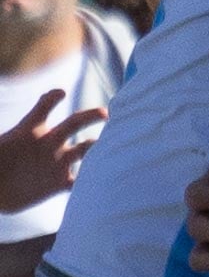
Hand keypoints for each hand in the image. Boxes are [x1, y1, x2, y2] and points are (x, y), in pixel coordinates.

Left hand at [0, 89, 106, 212]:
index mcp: (30, 131)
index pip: (43, 108)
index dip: (51, 99)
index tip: (60, 93)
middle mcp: (49, 143)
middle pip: (74, 123)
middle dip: (90, 116)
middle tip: (104, 113)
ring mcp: (57, 162)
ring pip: (85, 149)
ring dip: (97, 148)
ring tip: (111, 149)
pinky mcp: (60, 183)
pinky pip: (81, 181)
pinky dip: (92, 181)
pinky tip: (102, 181)